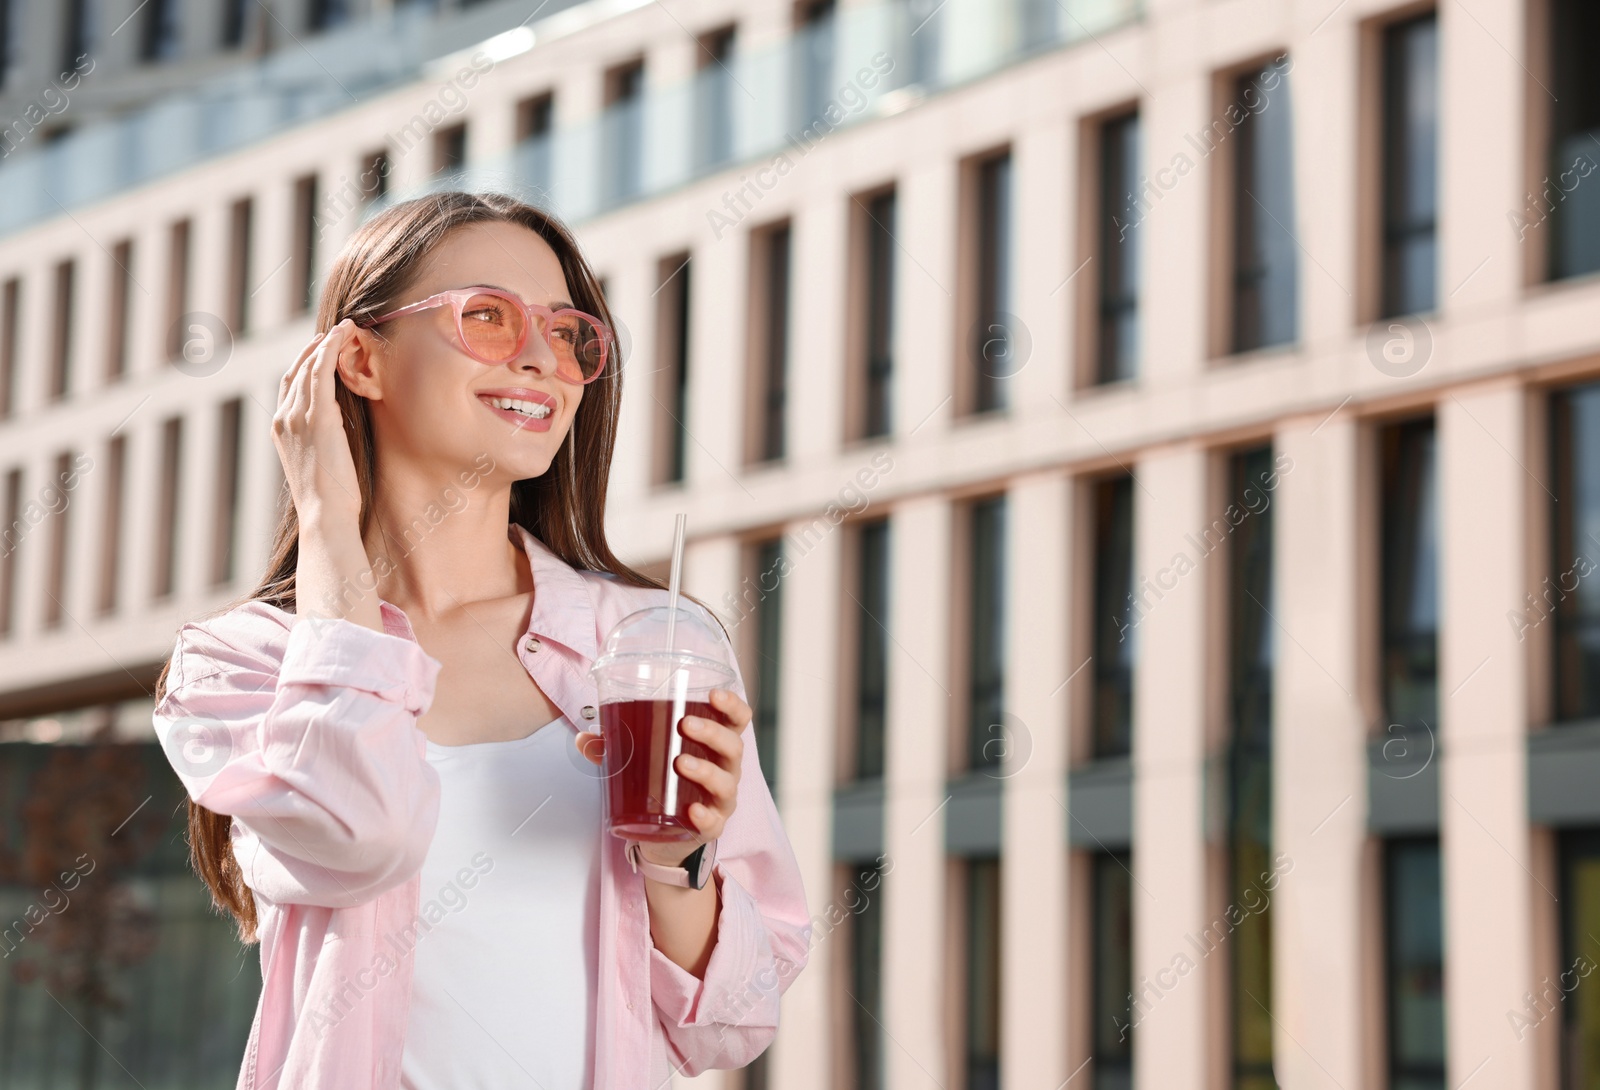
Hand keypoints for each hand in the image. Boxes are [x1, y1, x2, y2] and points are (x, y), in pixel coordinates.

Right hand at [273, 320, 363, 528]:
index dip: (304, 364)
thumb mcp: (321, 462)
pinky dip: (331, 349)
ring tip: (345, 328)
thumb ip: (322, 439)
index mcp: (281, 430)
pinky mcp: (317, 417)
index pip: (290, 387)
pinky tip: (343, 335)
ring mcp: (297, 417)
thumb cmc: (331, 498)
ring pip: (309, 367)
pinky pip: (322, 372)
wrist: (325, 516)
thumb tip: (338, 425)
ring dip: (326, 343)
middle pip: (296, 371)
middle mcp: (283, 419)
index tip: (321, 350)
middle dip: (314, 348)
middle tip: (334, 332)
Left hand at [575, 688, 750, 865]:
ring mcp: (720, 800)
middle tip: (685, 724)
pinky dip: (706, 815)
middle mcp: (725, 770)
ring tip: (681, 763)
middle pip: (733, 746)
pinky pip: (715, 822)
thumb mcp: (643, 761)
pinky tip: (693, 811)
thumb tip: (584, 739)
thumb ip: (614, 748)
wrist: (665, 835)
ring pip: (726, 782)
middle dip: (712, 733)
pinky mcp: (711, 826)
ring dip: (707, 770)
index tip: (714, 693)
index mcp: (714, 746)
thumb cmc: (664, 784)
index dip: (732, 705)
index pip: (736, 720)